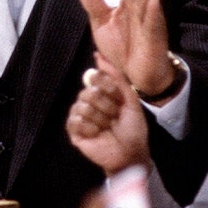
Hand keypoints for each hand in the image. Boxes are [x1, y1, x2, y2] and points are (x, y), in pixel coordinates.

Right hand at [66, 56, 150, 175]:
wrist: (132, 153)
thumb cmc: (133, 128)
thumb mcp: (130, 99)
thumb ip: (116, 77)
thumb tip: (98, 54)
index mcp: (101, 92)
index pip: (94, 77)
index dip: (106, 86)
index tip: (118, 98)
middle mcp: (88, 102)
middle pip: (88, 92)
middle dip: (106, 106)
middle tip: (114, 117)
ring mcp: (80, 117)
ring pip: (81, 106)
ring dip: (100, 119)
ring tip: (107, 127)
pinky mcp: (74, 132)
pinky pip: (75, 121)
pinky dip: (90, 128)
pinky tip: (98, 134)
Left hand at [72, 0, 175, 102]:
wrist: (134, 77)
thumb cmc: (121, 48)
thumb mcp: (101, 22)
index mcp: (127, 6)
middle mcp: (139, 11)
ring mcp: (148, 24)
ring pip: (148, 3)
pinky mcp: (154, 40)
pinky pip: (153, 25)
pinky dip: (153, 14)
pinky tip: (154, 1)